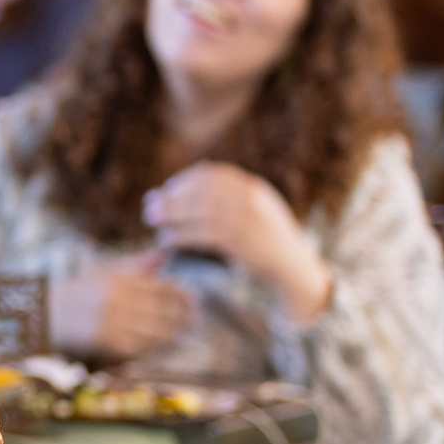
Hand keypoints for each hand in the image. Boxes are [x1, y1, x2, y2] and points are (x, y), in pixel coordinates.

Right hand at [49, 251, 192, 361]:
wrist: (49, 315)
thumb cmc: (81, 290)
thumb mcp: (107, 270)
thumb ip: (138, 264)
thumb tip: (166, 254)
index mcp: (119, 280)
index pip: (159, 287)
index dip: (181, 294)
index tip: (195, 297)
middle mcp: (117, 300)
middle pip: (160, 310)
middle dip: (182, 315)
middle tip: (197, 317)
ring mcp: (112, 323)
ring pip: (153, 331)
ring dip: (172, 333)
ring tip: (184, 332)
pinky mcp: (106, 342)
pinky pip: (139, 347)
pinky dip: (154, 346)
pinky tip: (163, 344)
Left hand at [143, 161, 332, 319]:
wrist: (293, 270)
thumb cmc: (264, 242)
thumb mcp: (254, 212)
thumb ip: (226, 200)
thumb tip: (178, 191)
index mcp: (254, 188)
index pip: (214, 174)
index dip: (186, 180)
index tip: (167, 189)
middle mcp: (253, 199)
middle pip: (202, 191)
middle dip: (172, 197)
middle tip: (149, 206)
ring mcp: (249, 220)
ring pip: (200, 211)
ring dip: (171, 214)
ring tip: (152, 221)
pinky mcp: (242, 242)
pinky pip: (203, 234)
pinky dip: (180, 235)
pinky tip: (166, 238)